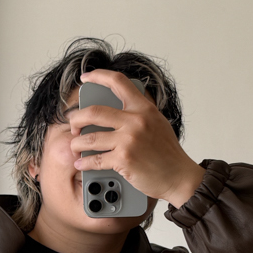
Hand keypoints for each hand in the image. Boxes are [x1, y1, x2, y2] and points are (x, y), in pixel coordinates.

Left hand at [69, 69, 205, 208]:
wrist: (179, 176)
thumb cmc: (168, 154)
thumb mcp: (157, 123)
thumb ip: (139, 115)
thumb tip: (116, 112)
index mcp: (143, 108)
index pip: (118, 82)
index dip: (98, 76)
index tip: (85, 77)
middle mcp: (135, 120)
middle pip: (93, 112)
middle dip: (76, 119)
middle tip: (73, 126)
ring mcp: (128, 140)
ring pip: (90, 138)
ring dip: (77, 144)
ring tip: (75, 147)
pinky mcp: (123, 159)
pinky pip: (95, 160)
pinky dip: (84, 163)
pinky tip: (81, 164)